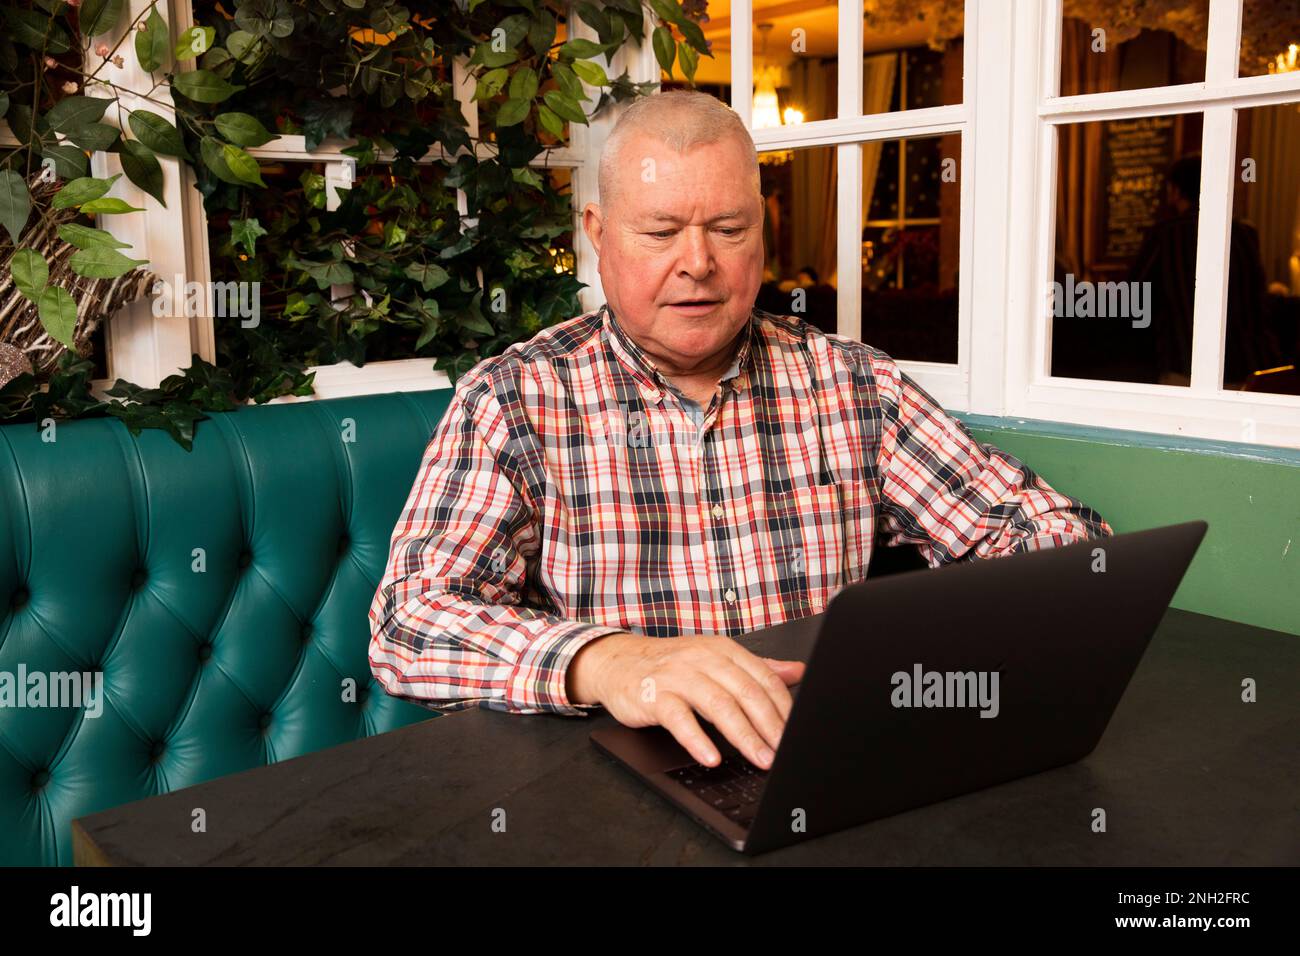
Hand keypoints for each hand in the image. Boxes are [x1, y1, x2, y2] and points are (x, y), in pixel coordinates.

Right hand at [568, 632, 804, 768]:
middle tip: (784, 752)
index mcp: (722, 650)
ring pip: (718, 705)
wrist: (618, 661)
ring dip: (743, 735)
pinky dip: (697, 739)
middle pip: (746, 692)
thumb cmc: (670, 665)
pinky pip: (679, 719)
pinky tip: (711, 757)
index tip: (796, 733)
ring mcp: (677, 676)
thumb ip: (756, 668)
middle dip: (770, 726)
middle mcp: (702, 658)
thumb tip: (797, 671)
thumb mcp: (715, 660)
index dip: (784, 708)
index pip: (763, 678)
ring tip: (759, 758)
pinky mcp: (654, 695)